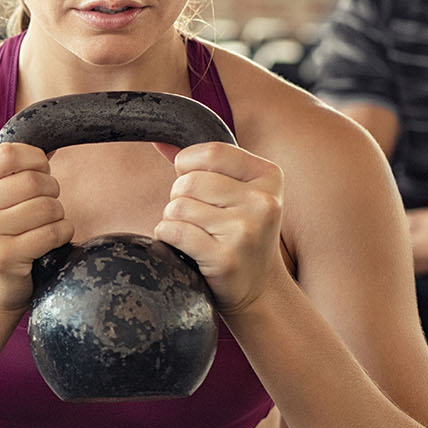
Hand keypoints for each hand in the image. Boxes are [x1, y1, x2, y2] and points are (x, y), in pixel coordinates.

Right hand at [0, 143, 74, 316]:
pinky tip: (49, 241)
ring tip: (45, 225)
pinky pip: (53, 233)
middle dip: (51, 191)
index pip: (8, 154)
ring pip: (47, 206)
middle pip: (33, 180)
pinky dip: (61, 234)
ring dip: (58, 215)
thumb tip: (51, 146)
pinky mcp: (3, 258)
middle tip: (45, 206)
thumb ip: (9, 172)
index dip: (35, 159)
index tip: (41, 172)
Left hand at [152, 141, 285, 313]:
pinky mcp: (226, 258)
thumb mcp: (235, 192)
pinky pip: (174, 232)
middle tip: (197, 218)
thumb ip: (200, 163)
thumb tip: (158, 139)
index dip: (187, 166)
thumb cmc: (239, 233)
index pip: (210, 152)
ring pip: (178, 206)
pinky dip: (168, 237)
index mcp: (269, 176)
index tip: (195, 185)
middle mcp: (263, 201)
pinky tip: (186, 248)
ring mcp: (246, 231)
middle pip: (189, 181)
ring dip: (173, 220)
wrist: (259, 288)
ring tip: (195, 234)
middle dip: (179, 198)